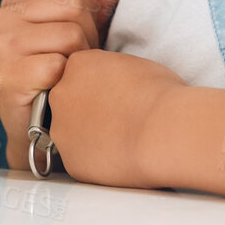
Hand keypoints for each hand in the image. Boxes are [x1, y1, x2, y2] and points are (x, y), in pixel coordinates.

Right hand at [0, 0, 133, 160]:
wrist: (44, 129)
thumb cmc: (66, 73)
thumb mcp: (87, 26)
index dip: (87, 10)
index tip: (75, 36)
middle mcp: (3, 16)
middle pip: (73, 6)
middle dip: (86, 37)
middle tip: (72, 61)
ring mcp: (1, 46)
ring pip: (70, 34)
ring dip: (79, 61)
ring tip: (65, 75)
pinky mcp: (8, 75)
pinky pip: (59, 64)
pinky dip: (67, 81)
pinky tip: (56, 90)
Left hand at [48, 47, 186, 187]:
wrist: (163, 131)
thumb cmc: (159, 95)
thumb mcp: (133, 63)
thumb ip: (112, 71)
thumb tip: (116, 83)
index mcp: (77, 65)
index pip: (79, 73)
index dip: (102, 86)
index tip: (120, 95)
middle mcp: (61, 95)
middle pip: (69, 101)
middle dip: (89, 110)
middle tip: (120, 118)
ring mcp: (62, 130)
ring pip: (72, 132)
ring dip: (90, 135)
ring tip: (123, 139)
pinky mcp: (71, 161)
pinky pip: (81, 159)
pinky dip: (97, 159)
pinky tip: (120, 157)